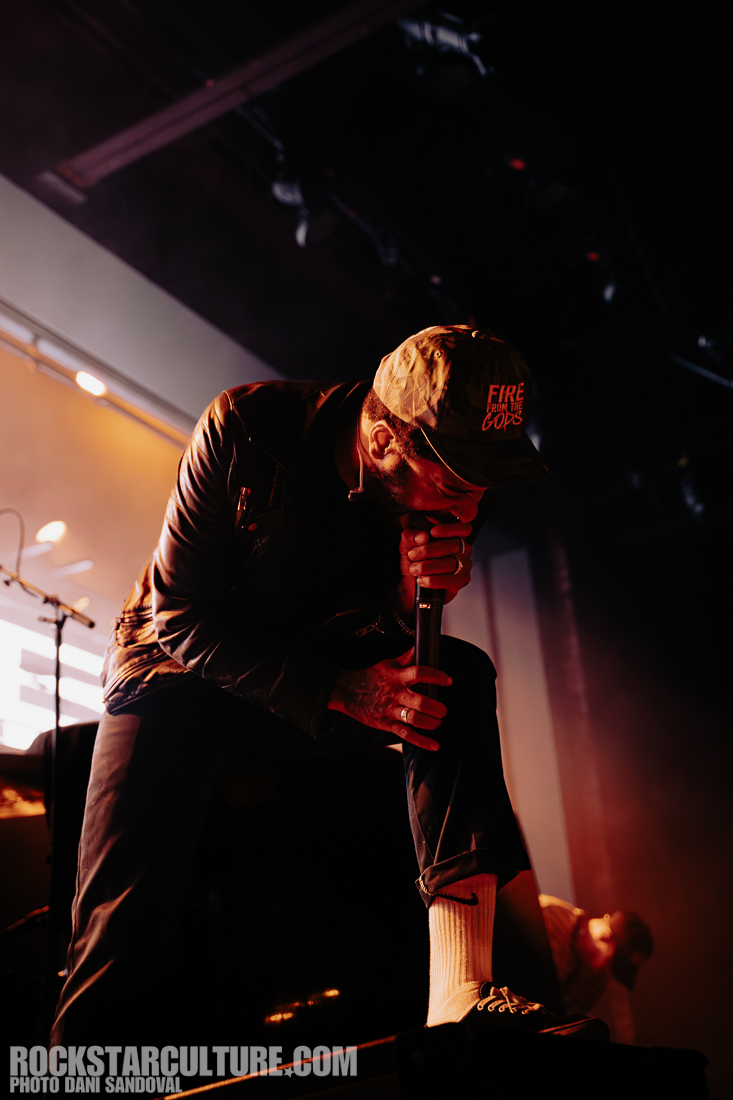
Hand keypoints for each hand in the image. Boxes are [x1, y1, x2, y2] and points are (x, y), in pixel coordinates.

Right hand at [327, 647, 449, 750]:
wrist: (348, 691)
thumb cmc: (370, 677)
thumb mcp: (388, 664)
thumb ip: (406, 657)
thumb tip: (419, 647)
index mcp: (398, 677)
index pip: (420, 673)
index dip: (436, 676)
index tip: (448, 680)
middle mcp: (396, 694)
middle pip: (420, 701)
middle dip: (436, 708)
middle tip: (443, 710)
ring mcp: (391, 710)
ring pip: (414, 719)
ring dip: (430, 723)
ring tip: (437, 722)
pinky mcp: (387, 724)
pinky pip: (406, 734)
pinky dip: (421, 741)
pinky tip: (434, 745)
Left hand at [396, 521, 472, 612]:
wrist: (411, 586)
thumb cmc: (414, 563)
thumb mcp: (407, 546)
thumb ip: (411, 537)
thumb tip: (422, 536)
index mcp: (453, 537)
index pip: (462, 528)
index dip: (449, 529)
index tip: (432, 532)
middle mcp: (463, 550)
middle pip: (453, 545)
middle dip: (428, 550)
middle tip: (412, 555)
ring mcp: (464, 566)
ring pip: (449, 563)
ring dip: (427, 567)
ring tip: (414, 569)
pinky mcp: (461, 581)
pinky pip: (450, 580)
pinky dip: (432, 580)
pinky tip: (421, 580)